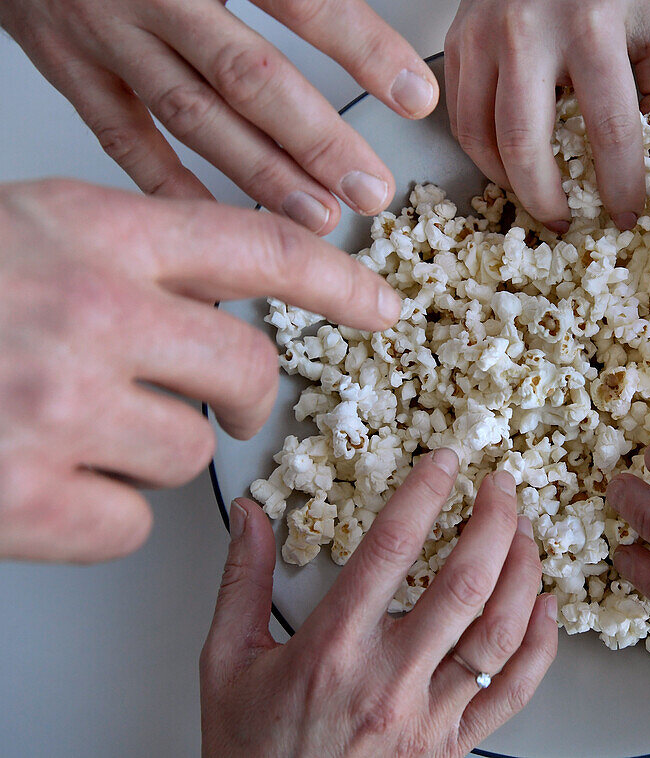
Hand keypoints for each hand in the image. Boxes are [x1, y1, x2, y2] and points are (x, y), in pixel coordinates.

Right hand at [0, 0, 438, 232]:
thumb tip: (353, 17)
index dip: (360, 51)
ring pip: (194, 117)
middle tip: (369, 189)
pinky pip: (124, 139)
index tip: (414, 96)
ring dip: (261, 175)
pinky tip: (224, 222)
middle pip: (248, 77)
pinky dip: (173, 187)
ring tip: (319, 215)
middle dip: (317, 141)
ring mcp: (103, 34)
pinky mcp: (69, 67)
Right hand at [0, 178, 401, 562]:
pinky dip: (102, 516)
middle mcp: (94, 313)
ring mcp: (61, 408)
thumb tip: (207, 282)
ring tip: (80, 433)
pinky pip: (129, 525)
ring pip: (191, 453)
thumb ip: (125, 251)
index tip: (381, 306)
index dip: (337, 282)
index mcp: (97, 232)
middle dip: (249, 399)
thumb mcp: (27, 228)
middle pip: (249, 369)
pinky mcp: (26, 498)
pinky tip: (53, 483)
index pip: (261, 249)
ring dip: (153, 455)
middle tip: (230, 411)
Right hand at [200, 452, 557, 756]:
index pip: (389, 549)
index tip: (443, 461)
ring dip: (522, 572)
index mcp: (332, 648)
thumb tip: (249, 515)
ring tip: (525, 534)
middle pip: (464, 583)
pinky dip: (540, 647)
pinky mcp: (452, 745)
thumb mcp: (226, 662)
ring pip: (499, 633)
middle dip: (494, 521)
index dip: (423, 494)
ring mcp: (428, 716)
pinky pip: (513, 693)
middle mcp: (388, 680)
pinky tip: (543, 608)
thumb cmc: (254, 752)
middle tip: (500, 487)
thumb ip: (242, 581)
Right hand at [444, 0, 649, 231]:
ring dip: (508, 181)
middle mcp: (529, 32)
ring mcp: (483, 35)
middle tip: (564, 223)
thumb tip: (647, 154)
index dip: (620, 185)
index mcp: (592, 27)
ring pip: (481, 138)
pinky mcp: (457, 41)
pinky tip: (508, 161)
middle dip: (546, 200)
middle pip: (526, 145)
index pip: (609, 129)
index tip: (625, 213)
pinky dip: (483, 152)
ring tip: (535, 195)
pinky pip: (461, 116)